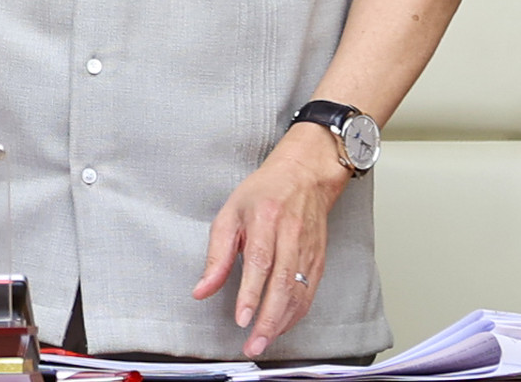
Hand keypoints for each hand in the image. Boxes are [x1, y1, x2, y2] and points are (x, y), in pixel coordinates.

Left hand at [192, 123, 351, 357]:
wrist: (304, 175)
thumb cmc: (264, 192)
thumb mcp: (230, 214)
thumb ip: (217, 255)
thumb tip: (202, 289)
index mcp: (266, 219)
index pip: (260, 261)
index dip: (251, 293)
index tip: (242, 318)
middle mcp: (290, 235)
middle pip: (282, 283)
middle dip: (267, 319)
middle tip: (253, 344)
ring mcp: (308, 249)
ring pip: (298, 293)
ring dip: (281, 323)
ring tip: (263, 342)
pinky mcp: (318, 260)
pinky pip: (309, 294)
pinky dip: (295, 315)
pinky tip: (280, 327)